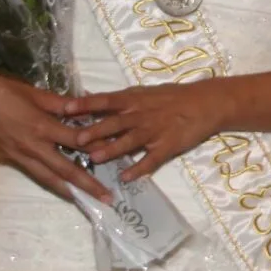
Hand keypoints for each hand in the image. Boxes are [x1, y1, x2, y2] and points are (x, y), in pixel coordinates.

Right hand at [0, 66, 106, 201]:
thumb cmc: (0, 88)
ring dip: (68, 190)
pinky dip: (49, 181)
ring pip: (47, 178)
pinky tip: (60, 186)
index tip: (116, 155)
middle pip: (65, 170)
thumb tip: (82, 107)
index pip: (76, 141)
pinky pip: (33, 173)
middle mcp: (32, 146)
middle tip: (107, 199)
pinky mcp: (8, 158)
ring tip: (86, 201)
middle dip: (87, 185)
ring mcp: (19, 155)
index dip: (97, 148)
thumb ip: (59, 103)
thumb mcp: (33, 92)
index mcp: (40, 126)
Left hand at [56, 83, 231, 182]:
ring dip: (113, 150)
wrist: (206, 103)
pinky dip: (139, 169)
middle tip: (76, 139)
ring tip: (95, 159)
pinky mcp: (168, 146)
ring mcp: (155, 131)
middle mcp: (142, 114)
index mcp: (135, 99)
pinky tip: (126, 178)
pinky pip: (152, 159)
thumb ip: (117, 98)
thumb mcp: (143, 92)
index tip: (65, 109)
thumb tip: (86, 96)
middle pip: (115, 122)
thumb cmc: (172, 97)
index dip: (86, 104)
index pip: (105, 100)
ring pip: (131, 140)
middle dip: (96, 130)